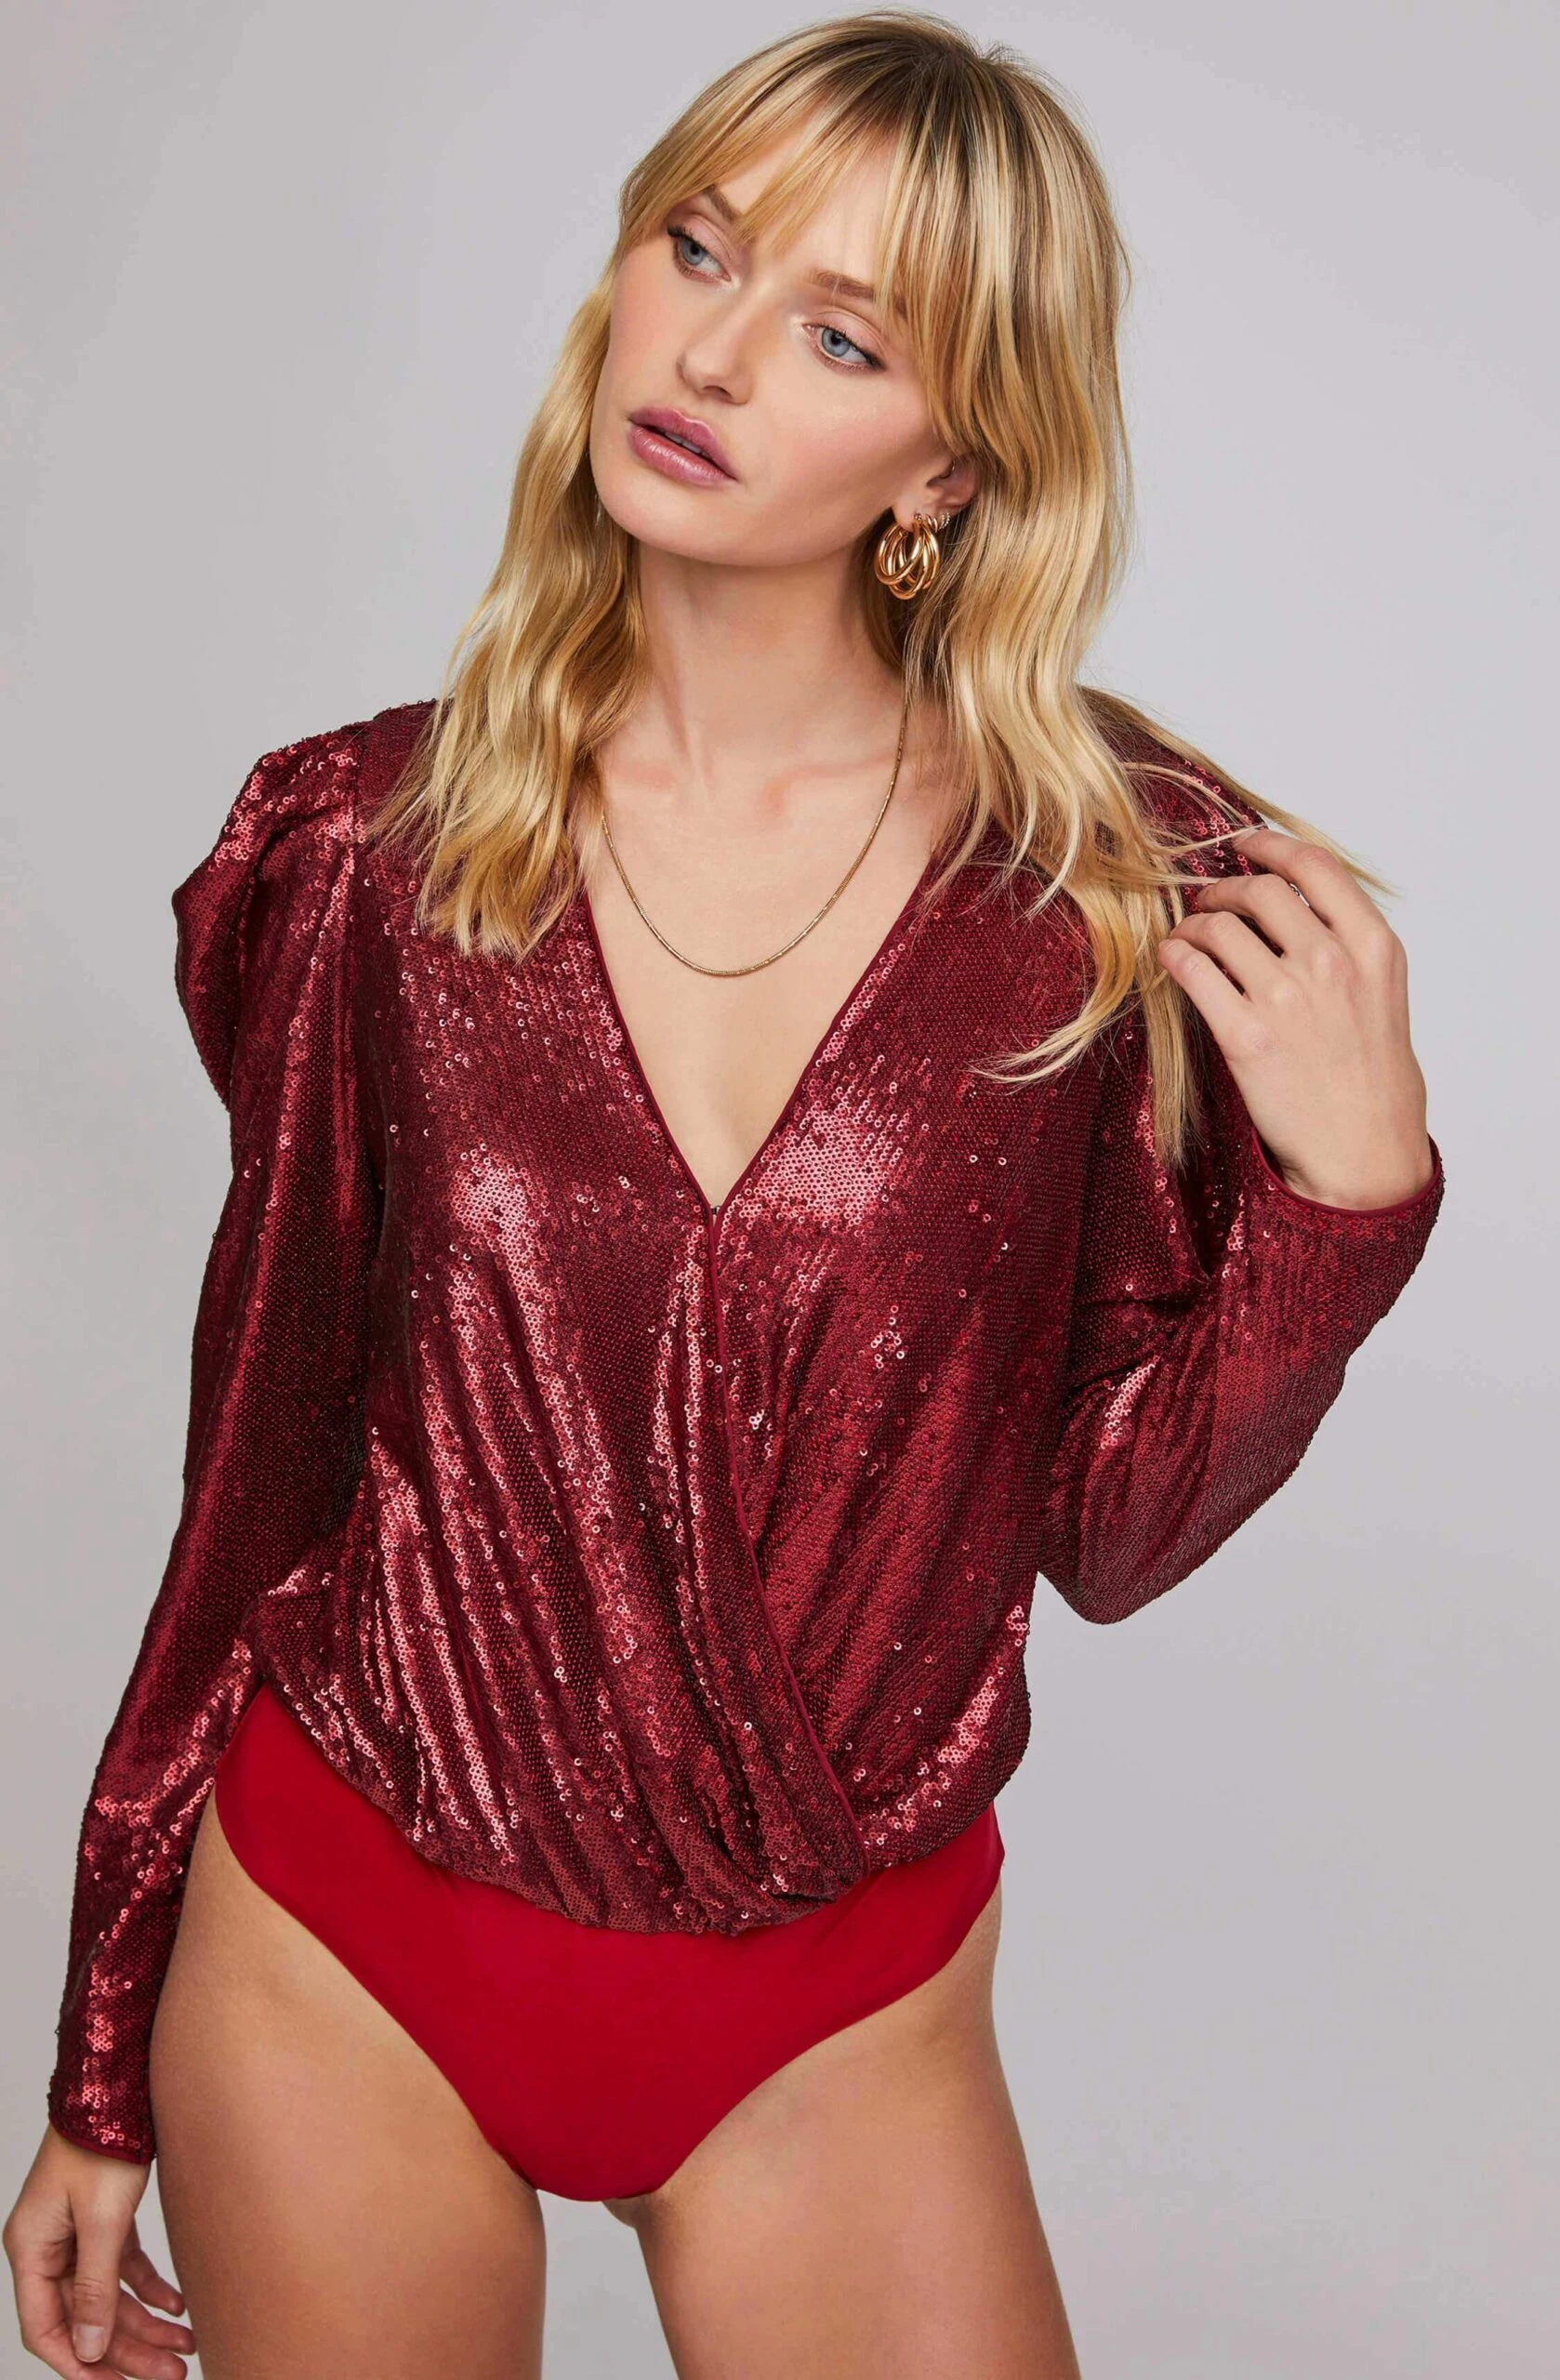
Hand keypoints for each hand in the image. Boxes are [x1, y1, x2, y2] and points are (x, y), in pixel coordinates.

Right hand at [3, 2126, 195, 2378]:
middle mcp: (49, 2247)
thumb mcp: (102, 2221)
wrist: (122, 2084)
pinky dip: (149, 2289)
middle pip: (84, 2318)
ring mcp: (75, 2234)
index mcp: (32, 2250)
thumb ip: (95, 2287)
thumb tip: (89, 2349)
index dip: (78, 2364)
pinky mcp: (103, 2219)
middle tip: (173, 2373)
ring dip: (146, 2324)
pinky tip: (178, 2305)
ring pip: (108, 2297)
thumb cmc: (102, 2142)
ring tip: (186, 2347)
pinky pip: (123, 2268)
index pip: (45, 2330)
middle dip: (127, 2351)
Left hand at [1156, 826, 1433, 1209]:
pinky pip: (1194, 971)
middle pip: (1259, 891)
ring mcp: (1287, 999)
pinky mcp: (1245, 1036)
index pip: (1316, 867)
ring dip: (1194, 923)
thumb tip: (1290, 904)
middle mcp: (1332, 964)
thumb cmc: (1373, 1077)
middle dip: (1223, 888)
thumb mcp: (1383, 994)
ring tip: (1189, 936)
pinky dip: (1176, 955)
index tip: (1246, 845)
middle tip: (1209, 900)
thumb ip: (1347, 943)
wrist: (1364, 1149)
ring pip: (1220, 927)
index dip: (1272, 846)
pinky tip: (1174, 959)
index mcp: (1373, 948)